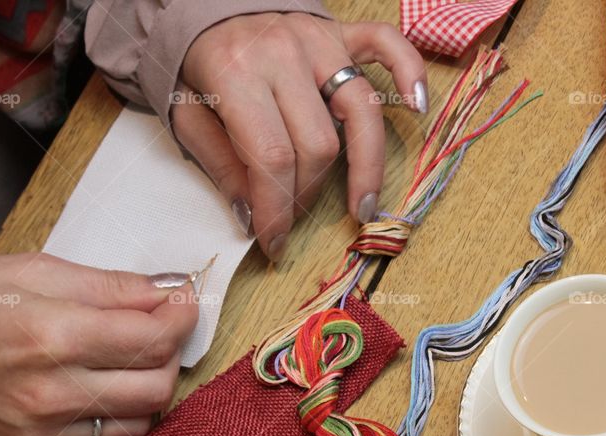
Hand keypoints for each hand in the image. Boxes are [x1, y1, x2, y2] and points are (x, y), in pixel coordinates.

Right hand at [0, 253, 198, 435]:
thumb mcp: (39, 272)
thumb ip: (112, 285)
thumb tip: (170, 288)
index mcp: (54, 332)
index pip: (153, 335)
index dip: (182, 315)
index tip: (183, 299)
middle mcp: (53, 387)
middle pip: (159, 382)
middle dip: (173, 349)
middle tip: (159, 325)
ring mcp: (44, 425)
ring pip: (144, 415)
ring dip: (155, 381)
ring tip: (135, 355)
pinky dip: (126, 410)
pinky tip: (111, 384)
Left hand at [175, 13, 426, 261]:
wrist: (203, 7)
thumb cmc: (197, 67)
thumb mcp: (188, 117)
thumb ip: (220, 165)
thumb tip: (252, 217)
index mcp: (237, 74)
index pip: (272, 156)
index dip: (277, 209)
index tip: (274, 243)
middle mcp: (284, 54)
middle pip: (318, 143)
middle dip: (307, 194)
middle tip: (294, 217)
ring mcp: (319, 39)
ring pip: (360, 111)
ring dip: (366, 166)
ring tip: (361, 206)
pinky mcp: (341, 31)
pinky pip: (388, 44)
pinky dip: (409, 73)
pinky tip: (418, 108)